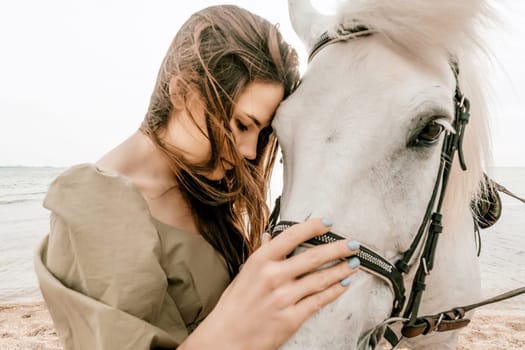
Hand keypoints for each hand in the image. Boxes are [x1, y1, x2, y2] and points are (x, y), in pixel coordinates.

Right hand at [180, 218, 359, 349]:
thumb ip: (262, 254)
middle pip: (313, 257)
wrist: (225, 338)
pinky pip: (319, 301)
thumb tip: (272, 236)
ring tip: (354, 263)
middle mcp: (273, 276)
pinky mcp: (291, 318)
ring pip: (320, 279)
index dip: (313, 227)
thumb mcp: (244, 273)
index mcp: (260, 261)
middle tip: (353, 244)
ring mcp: (284, 298)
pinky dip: (334, 291)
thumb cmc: (234, 305)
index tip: (328, 223)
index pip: (291, 236)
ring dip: (341, 269)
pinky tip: (344, 284)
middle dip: (338, 248)